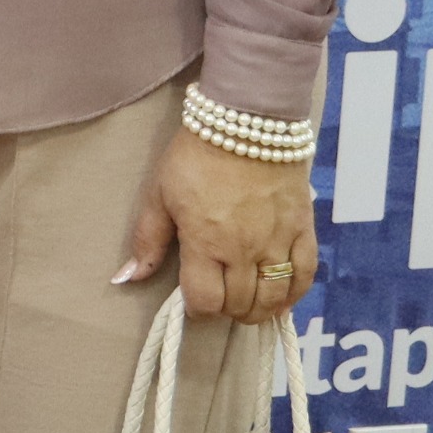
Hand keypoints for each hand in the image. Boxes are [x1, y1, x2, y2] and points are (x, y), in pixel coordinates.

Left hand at [120, 122, 318, 324]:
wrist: (246, 122)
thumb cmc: (194, 158)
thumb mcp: (159, 195)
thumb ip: (147, 240)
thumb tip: (127, 278)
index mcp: (204, 243)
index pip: (205, 301)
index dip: (197, 309)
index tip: (194, 300)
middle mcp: (244, 250)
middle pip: (239, 304)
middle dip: (226, 310)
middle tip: (220, 298)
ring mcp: (278, 241)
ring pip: (274, 297)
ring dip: (259, 310)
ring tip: (247, 304)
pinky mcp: (304, 229)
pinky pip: (305, 275)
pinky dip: (295, 294)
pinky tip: (283, 299)